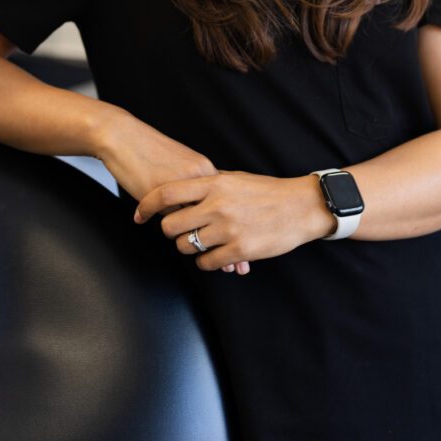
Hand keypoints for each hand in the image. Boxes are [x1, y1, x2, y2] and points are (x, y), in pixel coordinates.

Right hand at [93, 109, 247, 272]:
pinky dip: (179, 240)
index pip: (228, 205)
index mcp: (206, 171)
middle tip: (236, 268)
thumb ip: (197, 186)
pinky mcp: (161, 194)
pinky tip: (184, 252)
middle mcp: (199, 178)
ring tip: (212, 265)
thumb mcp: (181, 166)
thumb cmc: (150, 151)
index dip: (237, 228)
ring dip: (204, 248)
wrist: (124, 137)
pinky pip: (173, 223)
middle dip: (228, 245)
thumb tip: (208, 206)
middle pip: (219, 218)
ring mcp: (181, 187)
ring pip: (198, 225)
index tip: (248, 248)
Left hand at [134, 171, 334, 271]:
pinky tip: (215, 254)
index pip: (167, 193)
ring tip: (200, 242)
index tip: (139, 215)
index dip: (147, 205)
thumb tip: (185, 187)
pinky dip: (206, 261)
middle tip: (178, 232)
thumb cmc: (268, 192)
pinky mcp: (239, 250)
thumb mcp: (236, 178)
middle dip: (170, 231)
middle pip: (171, 225)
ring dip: (188, 247)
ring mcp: (228, 229)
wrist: (301, 207)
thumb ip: (210, 184)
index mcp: (214, 183)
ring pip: (186, 246)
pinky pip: (207, 262)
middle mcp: (217, 205)